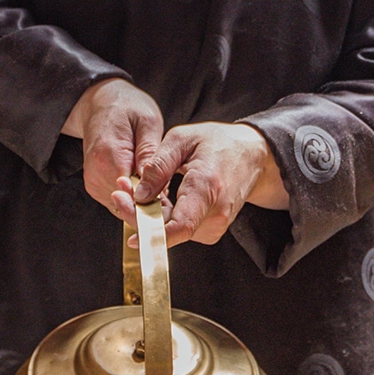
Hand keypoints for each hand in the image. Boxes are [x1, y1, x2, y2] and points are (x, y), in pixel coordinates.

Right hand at [62, 79, 163, 214]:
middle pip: (127, 204)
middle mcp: (96, 174)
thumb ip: (149, 152)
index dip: (154, 199)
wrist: (101, 104)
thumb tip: (154, 181)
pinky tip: (145, 184)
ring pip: (123, 207)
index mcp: (108, 156)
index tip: (171, 195)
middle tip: (169, 191)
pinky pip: (118, 202)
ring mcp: (93, 182)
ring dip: (142, 202)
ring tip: (158, 185)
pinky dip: (133, 199)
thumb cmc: (127, 108)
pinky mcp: (95, 186)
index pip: (132, 194)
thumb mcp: (147, 122)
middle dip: (150, 203)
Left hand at [111, 121, 287, 246]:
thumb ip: (158, 166)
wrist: (253, 156)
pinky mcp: (212, 230)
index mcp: (207, 187)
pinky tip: (159, 198)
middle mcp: (215, 213)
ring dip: (151, 215)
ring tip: (139, 189)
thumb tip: (138, 194)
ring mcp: (216, 225)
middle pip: (169, 230)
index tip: (130, 232)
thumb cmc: (219, 143)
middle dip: (139, 214)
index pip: (179, 226)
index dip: (151, 234)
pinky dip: (164, 216)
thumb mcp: (183, 140)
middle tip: (120, 191)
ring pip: (172, 231)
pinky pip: (180, 228)